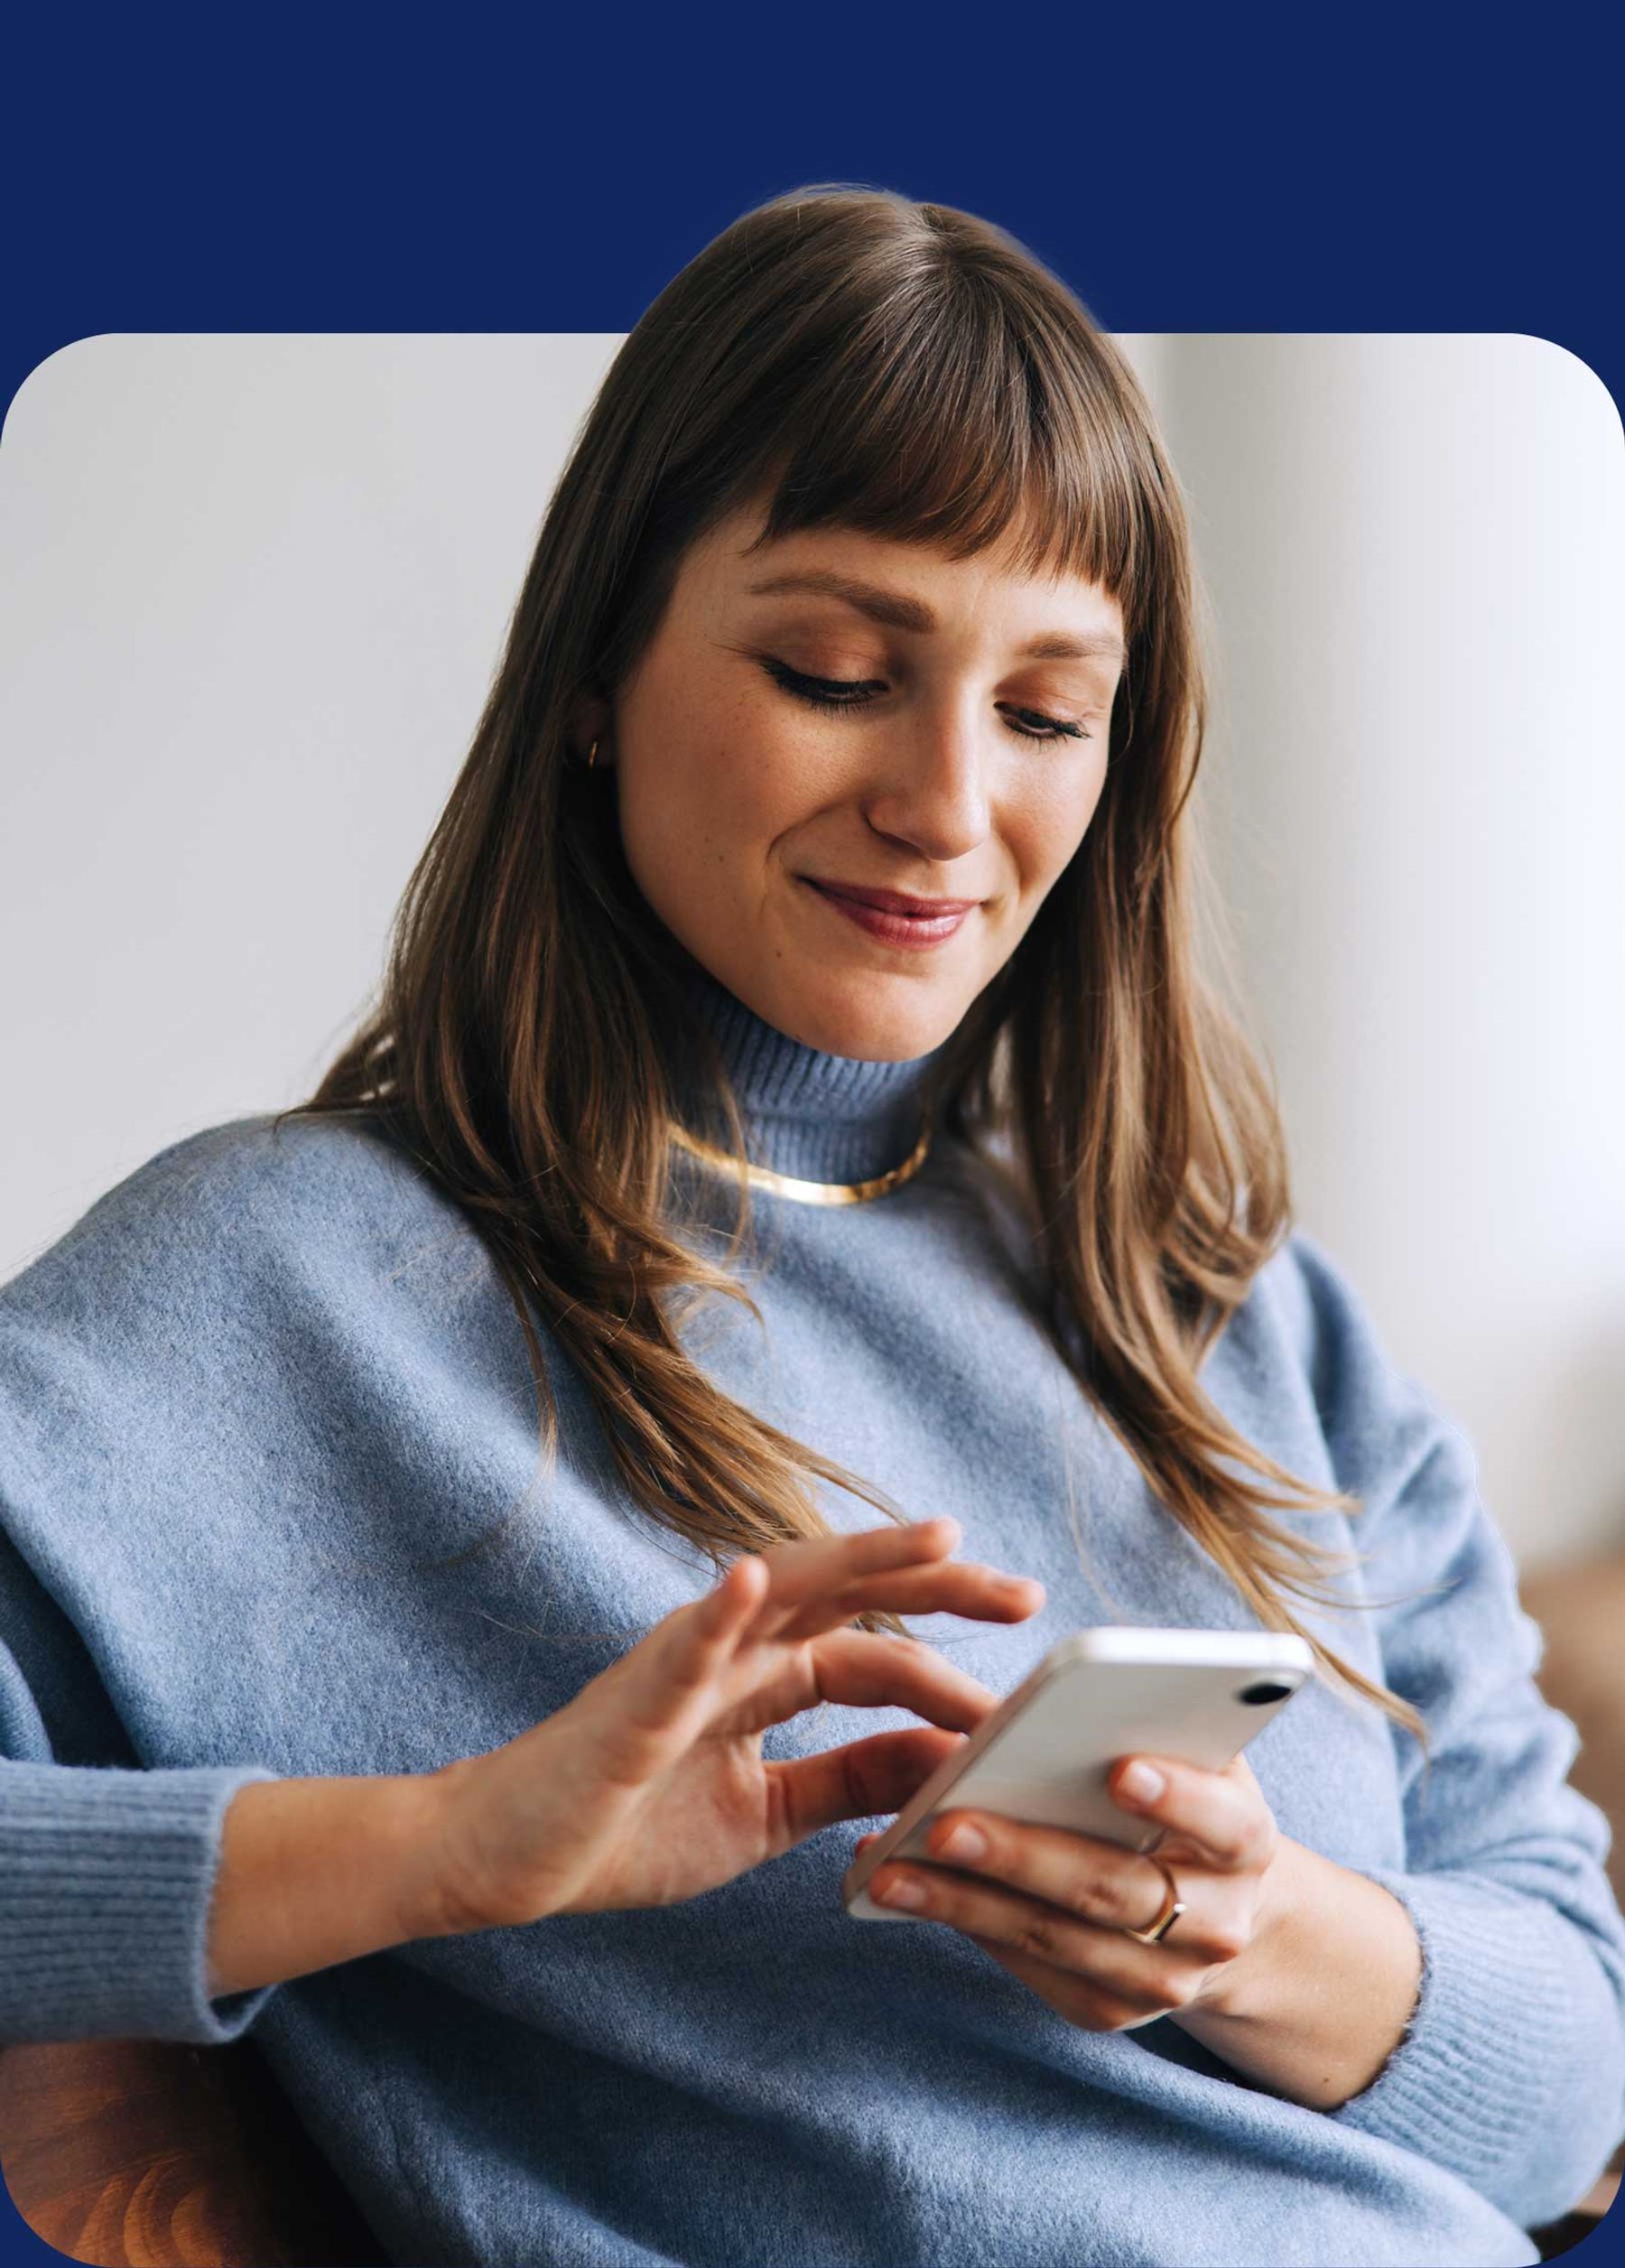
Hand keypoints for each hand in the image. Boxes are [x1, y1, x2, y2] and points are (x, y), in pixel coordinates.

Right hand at [422, 1517, 1044, 1934]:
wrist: (507, 1859)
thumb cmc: (626, 1825)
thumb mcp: (767, 1813)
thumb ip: (847, 1779)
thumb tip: (945, 1763)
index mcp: (764, 1676)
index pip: (874, 1649)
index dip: (948, 1662)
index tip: (1026, 1681)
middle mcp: (732, 1648)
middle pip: (849, 1597)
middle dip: (936, 1587)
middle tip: (1024, 1596)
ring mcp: (682, 1663)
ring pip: (782, 1592)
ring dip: (859, 1560)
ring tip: (936, 1540)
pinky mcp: (631, 1700)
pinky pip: (679, 1647)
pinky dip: (717, 1609)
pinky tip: (751, 1579)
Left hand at [848, 1750, 1280, 2035]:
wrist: (1209, 1903)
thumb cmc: (1182, 1793)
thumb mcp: (1188, 1750)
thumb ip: (1150, 1722)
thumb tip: (1062, 1697)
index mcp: (1246, 1842)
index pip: (1223, 1821)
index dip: (1178, 1796)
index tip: (1119, 1769)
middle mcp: (1216, 1924)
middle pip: (1114, 1888)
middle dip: (1025, 1855)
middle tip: (947, 1823)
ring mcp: (1163, 1980)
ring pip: (1057, 1939)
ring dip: (967, 1903)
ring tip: (894, 1866)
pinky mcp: (1108, 2010)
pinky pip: (1030, 1969)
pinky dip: (967, 1927)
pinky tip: (910, 1892)